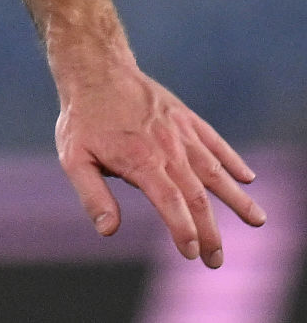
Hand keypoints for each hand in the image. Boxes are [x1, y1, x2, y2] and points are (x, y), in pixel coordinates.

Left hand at [55, 64, 263, 267]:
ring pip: (216, 171)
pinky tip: (247, 178)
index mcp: (141, 162)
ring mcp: (181, 133)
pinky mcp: (187, 119)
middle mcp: (168, 150)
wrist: (95, 70)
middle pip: (197, 197)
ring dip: (237, 199)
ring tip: (257, 221)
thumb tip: (108, 231)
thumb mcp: (74, 157)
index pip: (171, 204)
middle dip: (210, 232)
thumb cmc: (82, 118)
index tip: (193, 254)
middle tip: (216, 261)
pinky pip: (215, 142)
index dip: (185, 231)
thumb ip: (92, 195)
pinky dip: (233, 160)